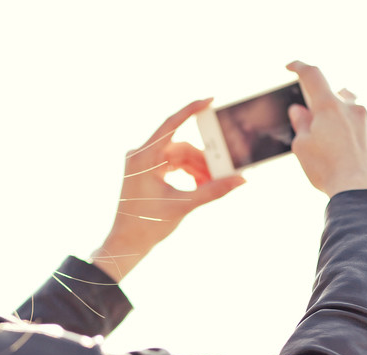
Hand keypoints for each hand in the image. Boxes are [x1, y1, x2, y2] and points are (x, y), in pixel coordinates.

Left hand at [90, 99, 244, 280]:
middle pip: (180, 147)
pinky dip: (187, 172)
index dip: (191, 110)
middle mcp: (140, 156)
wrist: (126, 243)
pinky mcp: (145, 171)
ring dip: (196, 168)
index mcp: (143, 158)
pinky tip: (200, 184)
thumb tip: (240, 180)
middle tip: (223, 171)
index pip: (170, 125)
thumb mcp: (184, 205)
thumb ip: (213, 190)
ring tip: (212, 183)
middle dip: (203, 159)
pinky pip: (171, 164)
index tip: (210, 100)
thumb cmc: (147, 225)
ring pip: (178, 156)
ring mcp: (141, 163)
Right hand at [286, 61, 366, 197]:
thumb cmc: (327, 170)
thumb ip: (300, 124)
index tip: (292, 66)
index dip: (300, 67)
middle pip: (338, 94)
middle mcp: (353, 107)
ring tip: (335, 146)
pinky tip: (350, 157)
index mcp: (329, 107)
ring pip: (354, 111)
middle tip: (316, 124)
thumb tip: (300, 110)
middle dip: (326, 104)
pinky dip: (356, 137)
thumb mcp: (302, 148)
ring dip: (343, 121)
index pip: (313, 76)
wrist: (361, 193)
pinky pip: (366, 129)